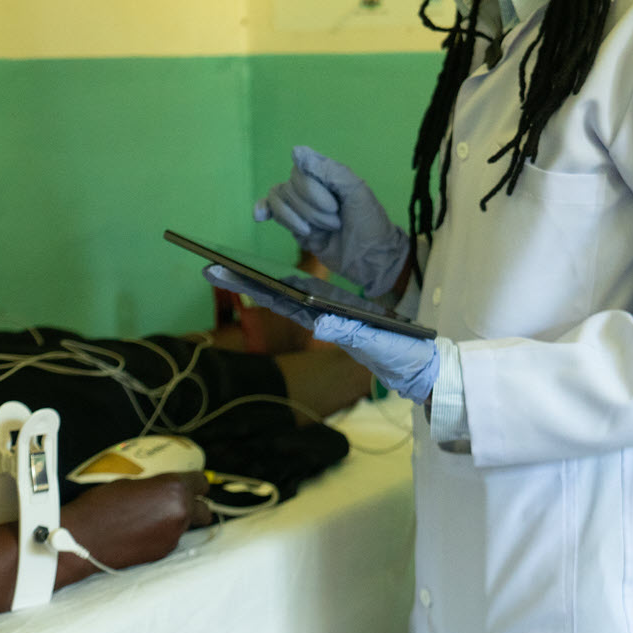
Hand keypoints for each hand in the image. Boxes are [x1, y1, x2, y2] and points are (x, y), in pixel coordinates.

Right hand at [55, 472, 208, 579]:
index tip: (193, 485)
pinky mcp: (163, 552)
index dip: (196, 483)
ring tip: (153, 518)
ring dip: (177, 521)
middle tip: (179, 502)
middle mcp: (180, 513)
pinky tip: (144, 532)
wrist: (81, 540)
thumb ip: (158, 486)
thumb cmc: (101, 506)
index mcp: (174, 489)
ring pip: (187, 526)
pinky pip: (172, 539)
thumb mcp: (133, 482)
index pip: (201, 483)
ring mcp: (173, 536)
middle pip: (204, 509)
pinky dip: (164, 535)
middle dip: (195, 505)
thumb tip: (165, 489)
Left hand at [201, 265, 438, 401]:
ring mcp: (330, 318)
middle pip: (278, 297)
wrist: (421, 366)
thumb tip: (321, 318)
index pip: (282, 302)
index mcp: (328, 324)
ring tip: (230, 268)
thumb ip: (351, 331)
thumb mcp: (377, 344)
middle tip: (210, 266)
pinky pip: (308, 300)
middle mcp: (323, 320)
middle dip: (246, 282)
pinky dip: (286, 289)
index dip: (252, 287)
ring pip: (288, 298)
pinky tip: (271, 280)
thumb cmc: (401, 356)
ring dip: (260, 284)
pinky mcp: (341, 317)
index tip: (222, 273)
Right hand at [254, 146, 410, 297]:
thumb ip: (328, 169)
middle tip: (335, 222)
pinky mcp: (296, 226)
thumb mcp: (356, 191)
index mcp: (327, 176)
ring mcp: (302, 208)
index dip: (312, 190)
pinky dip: (264, 209)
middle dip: (311, 209)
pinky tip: (259, 215)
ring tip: (320, 231)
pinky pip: (275, 213)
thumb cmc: (370, 223)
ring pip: (279, 200)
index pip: (301, 170)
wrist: (370, 260)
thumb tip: (296, 151)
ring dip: (299, 218)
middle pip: (290, 187)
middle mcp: (312, 188)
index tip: (334, 207)